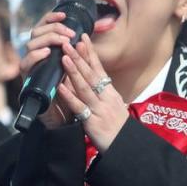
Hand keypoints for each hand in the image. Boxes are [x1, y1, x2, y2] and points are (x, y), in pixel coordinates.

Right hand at [20, 11, 77, 127]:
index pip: (43, 27)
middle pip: (35, 32)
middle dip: (53, 29)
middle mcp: (35, 56)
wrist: (64, 114)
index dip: (51, 18)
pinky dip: (35, 56)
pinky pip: (25, 64)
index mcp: (45, 49)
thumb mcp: (75, 67)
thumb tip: (83, 35)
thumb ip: (76, 53)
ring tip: (62, 43)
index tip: (64, 14)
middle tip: (69, 34)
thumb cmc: (69, 90)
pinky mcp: (27, 80)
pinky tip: (47, 52)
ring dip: (47, 40)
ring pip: (29, 44)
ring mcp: (30, 67)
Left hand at [57, 34, 127, 151]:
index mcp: (111, 93)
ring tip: (64, 57)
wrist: (126, 147)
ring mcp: (100, 109)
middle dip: (80, 57)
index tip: (83, 38)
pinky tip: (60, 86)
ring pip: (85, 87)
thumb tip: (98, 82)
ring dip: (74, 71)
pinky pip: (79, 107)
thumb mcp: (116, 107)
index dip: (91, 53)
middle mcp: (106, 98)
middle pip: (92, 74)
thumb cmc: (120, 129)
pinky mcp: (93, 122)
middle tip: (69, 41)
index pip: (100, 69)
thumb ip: (106, 95)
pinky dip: (69, 96)